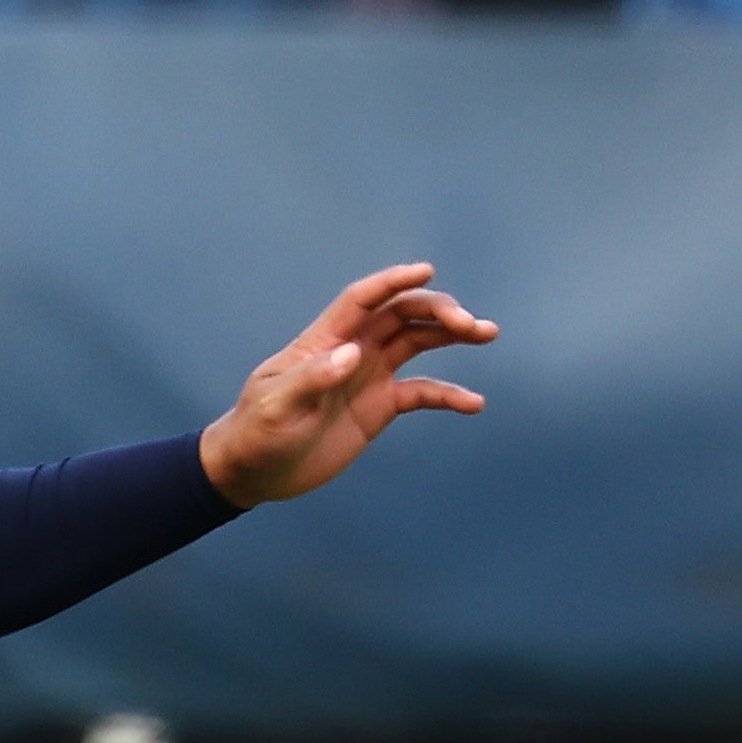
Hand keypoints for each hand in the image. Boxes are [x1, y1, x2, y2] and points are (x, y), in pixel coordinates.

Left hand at [197, 263, 494, 506]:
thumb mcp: (276, 406)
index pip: (362, 300)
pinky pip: (421, 392)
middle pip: (401, 315)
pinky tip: (473, 403)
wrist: (255, 471)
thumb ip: (311, 379)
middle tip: (469, 325)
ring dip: (451, 336)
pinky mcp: (379, 406)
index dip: (393, 282)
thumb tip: (352, 354)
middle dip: (437, 311)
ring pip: (418, 342)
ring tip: (486, 334)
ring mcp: (368, 376)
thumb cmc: (256, 432)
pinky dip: (448, 394)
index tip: (426, 271)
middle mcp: (352, 350)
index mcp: (324, 341)